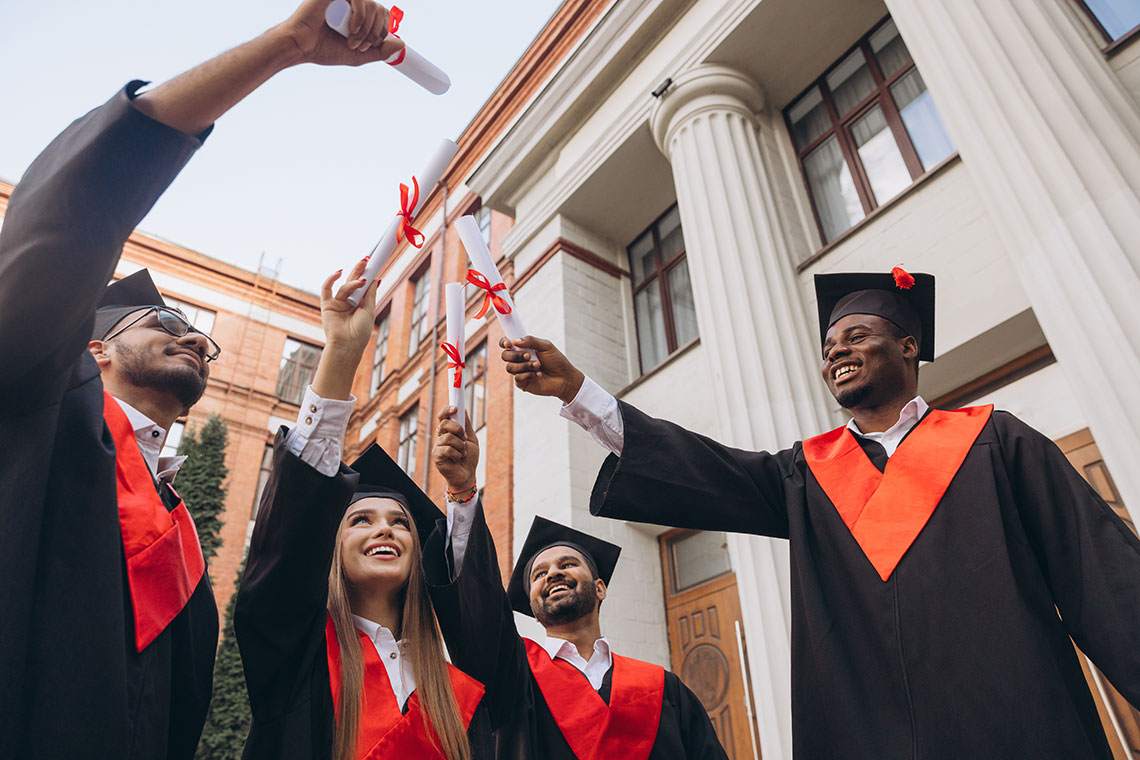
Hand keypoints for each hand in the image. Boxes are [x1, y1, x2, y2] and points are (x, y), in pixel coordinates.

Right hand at [276, 0, 404, 65]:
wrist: (300, 47)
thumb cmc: (323, 49)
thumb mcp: (357, 55)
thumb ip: (379, 51)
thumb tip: (401, 44)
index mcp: (358, 14)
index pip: (383, 15)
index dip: (383, 31)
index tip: (370, 46)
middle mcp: (352, 4)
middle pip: (381, 10)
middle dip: (376, 32)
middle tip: (360, 46)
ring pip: (372, 5)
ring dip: (367, 28)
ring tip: (352, 41)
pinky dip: (360, 16)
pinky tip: (352, 29)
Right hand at [310, 259, 376, 399]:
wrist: (348, 346)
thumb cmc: (360, 332)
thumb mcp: (369, 310)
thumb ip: (370, 293)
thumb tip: (376, 277)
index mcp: (360, 304)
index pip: (363, 285)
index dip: (367, 273)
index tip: (374, 262)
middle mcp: (349, 302)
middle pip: (353, 281)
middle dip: (360, 270)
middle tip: (367, 259)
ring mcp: (338, 303)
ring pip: (345, 287)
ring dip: (353, 282)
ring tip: (362, 281)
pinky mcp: (327, 305)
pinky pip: (327, 289)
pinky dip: (331, 279)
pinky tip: (339, 272)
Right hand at [433, 408, 478, 492]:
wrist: (468, 475)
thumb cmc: (469, 458)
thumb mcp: (471, 439)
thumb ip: (466, 425)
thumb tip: (463, 409)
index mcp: (448, 432)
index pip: (442, 417)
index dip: (447, 410)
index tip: (456, 408)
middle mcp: (440, 437)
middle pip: (443, 424)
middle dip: (457, 429)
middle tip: (464, 438)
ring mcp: (437, 447)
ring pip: (447, 437)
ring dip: (460, 446)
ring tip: (462, 453)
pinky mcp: (436, 456)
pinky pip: (447, 449)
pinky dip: (457, 454)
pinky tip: (458, 459)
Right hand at [499, 336, 583, 403]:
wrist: (565, 378)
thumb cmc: (556, 361)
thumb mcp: (546, 346)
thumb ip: (531, 341)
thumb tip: (514, 341)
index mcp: (523, 348)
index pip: (506, 343)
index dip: (504, 342)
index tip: (509, 343)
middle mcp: (519, 360)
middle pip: (505, 355)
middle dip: (515, 355)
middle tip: (528, 355)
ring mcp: (520, 372)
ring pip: (510, 367)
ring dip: (524, 365)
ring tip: (538, 365)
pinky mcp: (522, 383)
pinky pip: (517, 378)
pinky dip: (528, 375)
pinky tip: (539, 375)